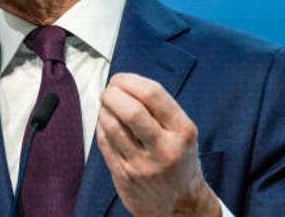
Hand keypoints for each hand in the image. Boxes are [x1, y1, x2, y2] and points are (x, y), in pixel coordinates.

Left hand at [96, 73, 220, 215]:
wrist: (180, 206)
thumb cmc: (179, 159)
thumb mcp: (183, 133)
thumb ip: (160, 109)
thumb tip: (125, 83)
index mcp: (183, 132)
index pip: (153, 94)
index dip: (130, 80)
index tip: (121, 79)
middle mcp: (164, 149)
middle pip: (131, 110)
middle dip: (113, 93)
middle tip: (110, 90)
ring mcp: (142, 165)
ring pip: (113, 126)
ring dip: (104, 108)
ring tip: (106, 104)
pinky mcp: (124, 176)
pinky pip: (105, 142)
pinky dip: (101, 125)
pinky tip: (104, 120)